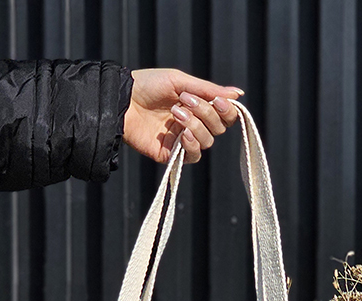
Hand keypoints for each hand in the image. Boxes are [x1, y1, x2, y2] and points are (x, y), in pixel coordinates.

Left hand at [124, 68, 241, 164]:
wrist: (122, 100)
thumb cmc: (148, 85)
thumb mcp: (180, 81)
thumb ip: (210, 90)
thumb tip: (239, 94)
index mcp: (198, 106)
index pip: (224, 115)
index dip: (227, 110)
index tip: (219, 101)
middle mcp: (193, 124)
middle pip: (218, 128)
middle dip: (206, 113)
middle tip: (186, 101)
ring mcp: (182, 140)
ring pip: (207, 141)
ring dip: (195, 125)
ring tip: (175, 113)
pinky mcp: (171, 154)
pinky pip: (193, 156)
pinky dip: (192, 145)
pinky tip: (182, 134)